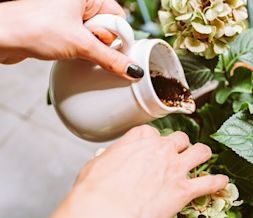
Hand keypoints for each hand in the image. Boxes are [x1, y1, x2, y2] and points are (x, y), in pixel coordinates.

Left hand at [0, 0, 142, 79]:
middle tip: (86, 46)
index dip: (117, 37)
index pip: (118, 17)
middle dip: (100, 43)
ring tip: (73, 49)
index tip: (115, 51)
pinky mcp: (60, 29)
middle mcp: (78, 3)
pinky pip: (81, 42)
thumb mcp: (80, 45)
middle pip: (107, 28)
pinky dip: (80, 51)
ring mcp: (68, 15)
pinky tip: (70, 53)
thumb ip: (110, 58)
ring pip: (94, 38)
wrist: (1, 36)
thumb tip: (132, 69)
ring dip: (89, 49)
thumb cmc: (31, 27)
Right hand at [43, 125, 227, 217]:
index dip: (153, 141)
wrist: (106, 212)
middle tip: (177, 153)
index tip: (152, 148)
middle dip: (179, 145)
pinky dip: (217, 182)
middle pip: (179, 138)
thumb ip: (112, 157)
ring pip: (200, 151)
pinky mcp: (184, 190)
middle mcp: (161, 149)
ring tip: (203, 156)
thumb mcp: (97, 165)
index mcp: (140, 139)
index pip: (152, 133)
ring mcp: (175, 168)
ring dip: (202, 154)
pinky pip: (209, 182)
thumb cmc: (96, 191)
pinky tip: (221, 182)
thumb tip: (112, 159)